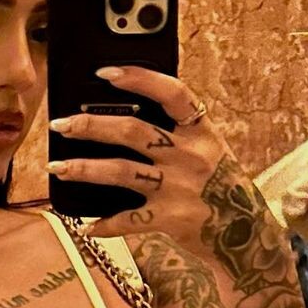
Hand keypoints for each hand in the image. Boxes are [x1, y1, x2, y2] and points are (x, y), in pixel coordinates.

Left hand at [47, 65, 257, 262]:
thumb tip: (123, 117)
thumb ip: (177, 133)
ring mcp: (179, 187)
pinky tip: (86, 225)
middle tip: (61, 125)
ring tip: (57, 167)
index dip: (139, 78)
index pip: (171, 93)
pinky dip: (106, 224)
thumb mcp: (208, 151)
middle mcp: (191, 155)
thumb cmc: (220, 187)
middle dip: (91, 125)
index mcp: (201, 132)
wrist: (249, 235)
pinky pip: (129, 219)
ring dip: (84, 168)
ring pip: (121, 171)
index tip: (105, 72)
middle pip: (133, 131)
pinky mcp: (171, 218)